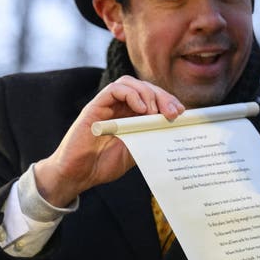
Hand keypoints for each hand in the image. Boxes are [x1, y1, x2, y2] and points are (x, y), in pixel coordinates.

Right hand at [33, 76, 184, 206]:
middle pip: (144, 87)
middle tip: (174, 112)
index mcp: (130, 115)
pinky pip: (114, 90)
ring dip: (148, 93)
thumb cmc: (103, 164)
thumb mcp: (136, 151)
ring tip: (156, 112)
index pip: (152, 97)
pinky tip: (142, 109)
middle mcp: (118, 107)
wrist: (78, 176)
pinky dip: (131, 95)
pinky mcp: (94, 108)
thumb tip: (174, 129)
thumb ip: (150, 137)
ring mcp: (106, 105)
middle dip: (163, 96)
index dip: (168, 100)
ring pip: (130, 83)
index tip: (182, 112)